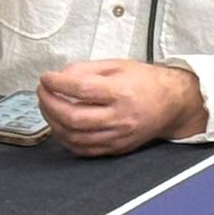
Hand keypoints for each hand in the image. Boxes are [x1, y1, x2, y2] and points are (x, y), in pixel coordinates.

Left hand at [36, 60, 207, 156]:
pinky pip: (84, 149)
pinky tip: (59, 124)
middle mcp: (120, 117)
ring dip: (53, 122)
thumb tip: (59, 77)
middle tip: (42, 92)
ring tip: (47, 106)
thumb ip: (85, 69)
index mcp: (121, 92)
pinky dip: (65, 138)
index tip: (46, 77)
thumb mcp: (115, 65)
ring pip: (75, 137)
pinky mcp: (117, 148)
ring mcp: (118, 136)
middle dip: (49, 104)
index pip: (82, 90)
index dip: (57, 83)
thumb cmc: (144, 82)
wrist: (172, 104)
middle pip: (74, 118)